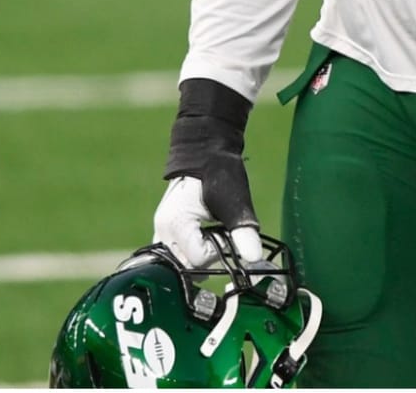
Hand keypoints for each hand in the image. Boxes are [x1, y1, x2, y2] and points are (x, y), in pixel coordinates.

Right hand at [154, 76, 262, 267]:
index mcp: (174, 224)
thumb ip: (242, 230)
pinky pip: (178, 254)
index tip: (227, 232)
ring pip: (183, 263)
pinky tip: (205, 239)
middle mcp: (162, 230)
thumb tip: (254, 259)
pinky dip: (193, 253)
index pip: (199, 261)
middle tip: (221, 235)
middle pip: (189, 267)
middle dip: (210, 258)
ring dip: (201, 257)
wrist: (204, 148)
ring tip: (214, 236)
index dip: (220, 251)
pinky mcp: (166, 229)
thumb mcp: (234, 199)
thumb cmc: (218, 170)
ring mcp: (161, 230)